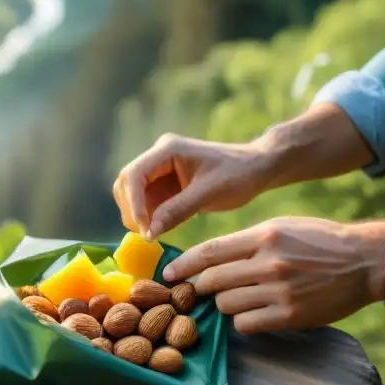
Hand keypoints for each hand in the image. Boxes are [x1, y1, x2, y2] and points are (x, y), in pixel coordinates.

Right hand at [112, 134, 272, 238]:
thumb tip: (148, 232)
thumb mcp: (209, 192)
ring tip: (153, 234)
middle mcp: (159, 157)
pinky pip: (147, 203)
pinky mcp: (166, 185)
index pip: (134, 174)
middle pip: (127, 183)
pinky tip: (160, 230)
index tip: (143, 228)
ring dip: (138, 215)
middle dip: (132, 209)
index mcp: (168, 149)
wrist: (257, 168)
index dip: (133, 202)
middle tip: (147, 234)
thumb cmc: (238, 174)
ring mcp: (161, 171)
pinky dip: (149, 218)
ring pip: (133, 195)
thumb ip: (177, 210)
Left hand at [162, 217, 384, 333]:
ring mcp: (279, 291)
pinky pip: (246, 324)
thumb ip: (246, 242)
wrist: (365, 261)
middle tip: (198, 292)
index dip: (183, 265)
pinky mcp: (290, 315)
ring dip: (223, 305)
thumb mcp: (282, 227)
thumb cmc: (321, 242)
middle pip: (212, 281)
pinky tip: (252, 314)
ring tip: (236, 300)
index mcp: (264, 236)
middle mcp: (268, 262)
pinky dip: (243, 321)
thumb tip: (210, 258)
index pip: (210, 252)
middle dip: (199, 288)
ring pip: (226, 304)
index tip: (168, 274)